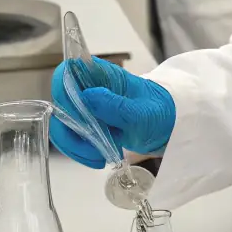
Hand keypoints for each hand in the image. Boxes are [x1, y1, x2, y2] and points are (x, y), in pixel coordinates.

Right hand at [49, 57, 174, 167]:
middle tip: (93, 145)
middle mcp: (89, 89)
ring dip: (74, 145)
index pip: (67, 73)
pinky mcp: (89, 127)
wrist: (171, 128)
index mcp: (102, 76)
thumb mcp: (143, 113)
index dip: (64, 93)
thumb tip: (87, 96)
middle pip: (60, 103)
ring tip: (98, 157)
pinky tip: (97, 158)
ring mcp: (87, 109)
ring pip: (63, 124)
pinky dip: (80, 152)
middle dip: (72, 128)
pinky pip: (73, 138)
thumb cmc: (161, 113)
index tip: (78, 117)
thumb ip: (116, 105)